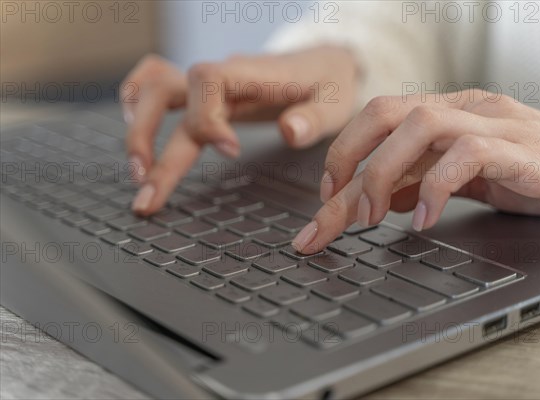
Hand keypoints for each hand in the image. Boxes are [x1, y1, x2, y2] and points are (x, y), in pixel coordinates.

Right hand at [121, 46, 358, 214]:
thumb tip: (289, 131)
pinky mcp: (207, 98)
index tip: (230, 151)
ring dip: (138, 132)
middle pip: (165, 92)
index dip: (209, 118)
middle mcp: (223, 78)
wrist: (326, 63)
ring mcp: (210, 87)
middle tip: (147, 188)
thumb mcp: (336, 101)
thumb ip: (315, 118)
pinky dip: (137, 100)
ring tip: (138, 176)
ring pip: (155, 93)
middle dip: (148, 140)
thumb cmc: (330, 83)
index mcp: (251, 75)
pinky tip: (132, 128)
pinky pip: (159, 84)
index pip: (208, 83)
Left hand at [292, 90, 539, 252]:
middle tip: (330, 202)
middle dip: (346, 155)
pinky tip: (422, 220)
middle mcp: (468, 110)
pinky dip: (435, 188)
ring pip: (419, 126)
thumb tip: (374, 198)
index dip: (341, 156)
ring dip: (382, 172)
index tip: (322, 199)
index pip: (378, 123)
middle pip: (386, 111)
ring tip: (370, 217)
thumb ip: (423, 181)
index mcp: (450, 114)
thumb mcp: (469, 180)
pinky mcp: (526, 151)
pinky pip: (469, 155)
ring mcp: (498, 126)